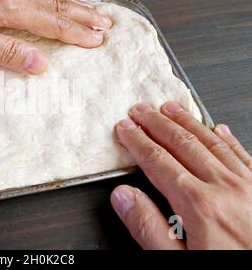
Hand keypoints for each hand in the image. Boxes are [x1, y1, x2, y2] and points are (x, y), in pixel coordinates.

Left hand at [0, 0, 110, 73]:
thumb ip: (4, 51)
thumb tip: (39, 63)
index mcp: (6, 6)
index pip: (51, 23)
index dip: (76, 33)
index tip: (97, 40)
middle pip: (54, 4)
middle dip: (82, 16)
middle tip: (105, 23)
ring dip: (69, 3)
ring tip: (88, 9)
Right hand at [111, 101, 251, 248]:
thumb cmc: (229, 268)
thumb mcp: (176, 262)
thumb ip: (148, 227)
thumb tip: (123, 196)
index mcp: (199, 205)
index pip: (158, 161)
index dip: (138, 141)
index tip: (125, 128)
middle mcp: (224, 187)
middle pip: (182, 143)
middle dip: (156, 123)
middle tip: (140, 110)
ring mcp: (248, 184)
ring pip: (210, 141)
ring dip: (186, 121)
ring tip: (169, 108)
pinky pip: (241, 153)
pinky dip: (224, 136)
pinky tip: (216, 127)